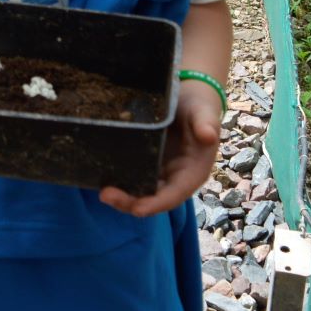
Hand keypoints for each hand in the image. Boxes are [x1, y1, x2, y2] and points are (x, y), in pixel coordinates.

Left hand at [99, 78, 222, 216]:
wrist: (190, 100)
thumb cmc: (199, 108)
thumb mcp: (204, 113)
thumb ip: (207, 123)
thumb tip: (209, 135)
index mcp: (192, 173)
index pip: (174, 195)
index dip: (156, 204)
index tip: (137, 209)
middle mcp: (175, 178)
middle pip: (153, 199)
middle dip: (131, 203)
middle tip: (106, 195)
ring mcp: (160, 173)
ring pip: (141, 192)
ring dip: (123, 195)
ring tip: (102, 191)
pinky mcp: (147, 163)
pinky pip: (134, 177)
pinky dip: (120, 180)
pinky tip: (101, 175)